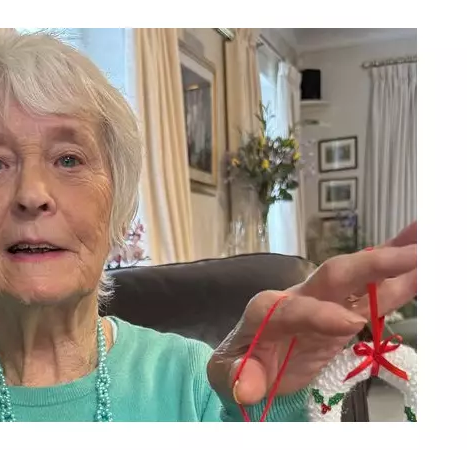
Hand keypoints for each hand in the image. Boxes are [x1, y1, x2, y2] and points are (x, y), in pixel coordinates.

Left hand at [207, 222, 416, 405]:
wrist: (246, 363)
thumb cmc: (238, 364)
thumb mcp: (228, 372)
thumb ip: (239, 375)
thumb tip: (244, 386)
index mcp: (266, 310)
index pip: (293, 307)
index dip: (320, 314)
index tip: (349, 324)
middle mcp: (299, 297)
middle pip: (334, 275)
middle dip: (370, 264)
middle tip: (411, 254)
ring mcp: (324, 303)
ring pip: (360, 277)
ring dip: (393, 258)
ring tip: (427, 238)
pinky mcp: (343, 314)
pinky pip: (374, 297)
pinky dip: (399, 281)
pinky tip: (423, 267)